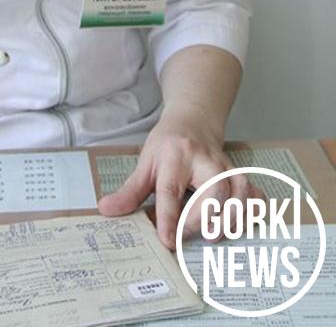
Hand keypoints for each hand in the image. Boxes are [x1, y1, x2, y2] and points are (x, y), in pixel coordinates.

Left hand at [98, 111, 258, 249]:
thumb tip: (106, 209)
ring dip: (231, 217)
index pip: (171, 188)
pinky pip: (255, 192)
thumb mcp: (145, 162)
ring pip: (239, 191)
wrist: (193, 120)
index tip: (167, 240)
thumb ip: (130, 190)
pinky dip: (253, 210)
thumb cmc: (167, 145)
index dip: (169, 216)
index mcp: (175, 156)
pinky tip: (243, 224)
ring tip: (215, 234)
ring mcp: (227, 166)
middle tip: (190, 236)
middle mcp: (205, 159)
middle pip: (213, 190)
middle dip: (204, 217)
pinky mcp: (240, 174)